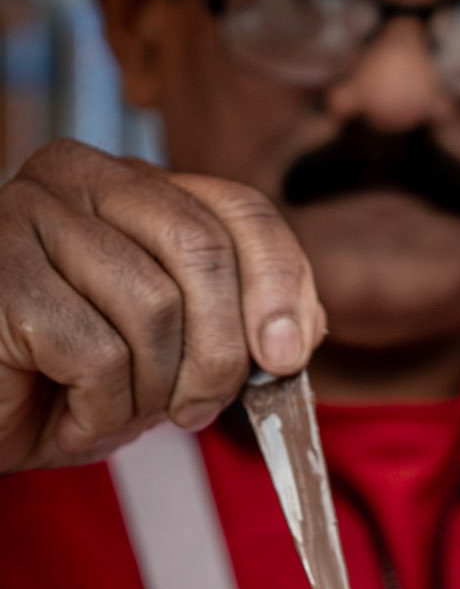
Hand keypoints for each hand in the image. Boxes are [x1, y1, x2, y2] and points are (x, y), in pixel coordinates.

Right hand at [0, 139, 325, 472]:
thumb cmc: (58, 383)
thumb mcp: (164, 354)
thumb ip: (233, 326)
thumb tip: (302, 330)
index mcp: (127, 184)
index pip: (238, 209)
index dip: (281, 282)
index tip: (288, 355)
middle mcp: (75, 177)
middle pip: (203, 250)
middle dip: (221, 351)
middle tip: (197, 410)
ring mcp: (26, 215)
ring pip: (155, 307)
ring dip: (149, 390)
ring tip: (107, 407)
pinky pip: (97, 353)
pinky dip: (98, 409)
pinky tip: (63, 411)